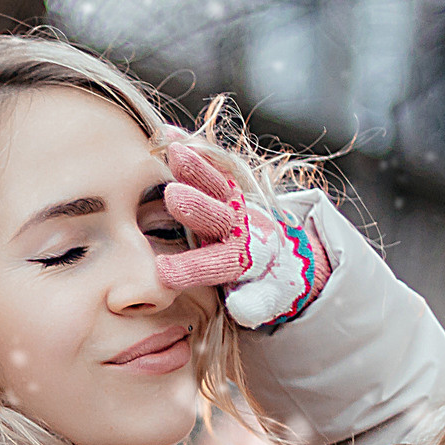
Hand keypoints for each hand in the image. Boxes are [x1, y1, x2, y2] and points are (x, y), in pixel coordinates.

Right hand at [154, 142, 326, 330]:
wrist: (282, 246)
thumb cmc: (259, 277)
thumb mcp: (264, 297)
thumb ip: (254, 303)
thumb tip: (246, 311)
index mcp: (244, 258)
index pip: (217, 264)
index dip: (192, 268)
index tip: (163, 273)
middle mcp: (240, 226)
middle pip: (219, 216)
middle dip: (199, 206)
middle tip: (175, 197)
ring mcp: (234, 201)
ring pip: (217, 183)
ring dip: (196, 167)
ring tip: (174, 151)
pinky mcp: (227, 183)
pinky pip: (212, 163)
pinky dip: (193, 147)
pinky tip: (167, 133)